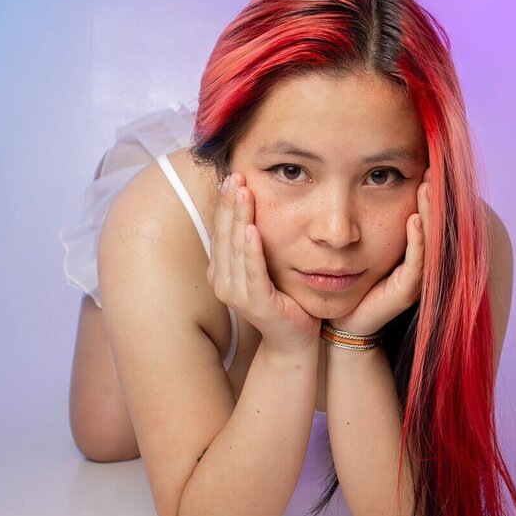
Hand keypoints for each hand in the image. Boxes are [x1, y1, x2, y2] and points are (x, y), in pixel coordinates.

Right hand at [207, 172, 320, 351]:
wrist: (294, 340)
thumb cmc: (282, 300)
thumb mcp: (264, 266)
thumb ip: (255, 243)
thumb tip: (253, 208)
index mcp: (222, 271)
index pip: (221, 230)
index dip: (225, 204)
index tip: (232, 176)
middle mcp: (223, 282)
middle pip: (225, 234)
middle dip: (230, 204)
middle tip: (235, 175)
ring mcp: (237, 294)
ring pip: (236, 248)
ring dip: (239, 218)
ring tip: (243, 192)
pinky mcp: (256, 303)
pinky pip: (253, 271)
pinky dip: (252, 249)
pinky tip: (252, 229)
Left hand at [327, 167, 431, 335]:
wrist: (344, 321)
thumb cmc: (350, 281)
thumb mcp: (362, 245)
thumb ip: (370, 219)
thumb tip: (365, 182)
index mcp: (412, 252)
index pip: (426, 217)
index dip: (427, 194)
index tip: (426, 166)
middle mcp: (419, 264)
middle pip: (433, 225)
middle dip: (432, 197)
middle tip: (431, 169)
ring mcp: (415, 279)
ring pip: (429, 241)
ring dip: (428, 213)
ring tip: (426, 187)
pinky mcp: (405, 292)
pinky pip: (416, 263)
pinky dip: (416, 240)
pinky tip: (413, 219)